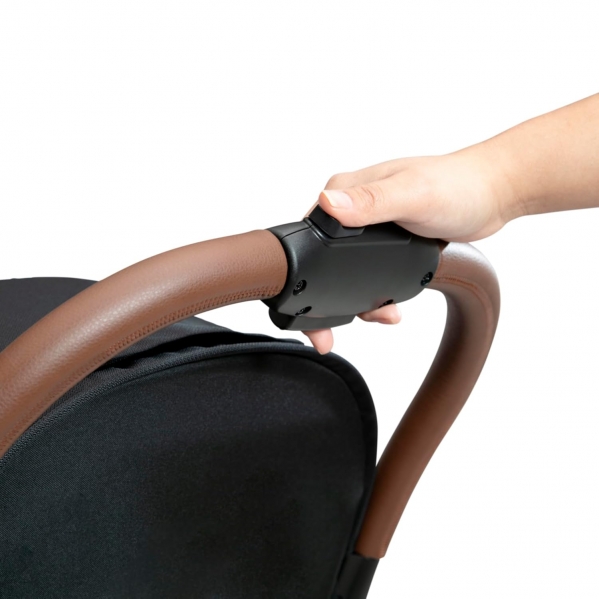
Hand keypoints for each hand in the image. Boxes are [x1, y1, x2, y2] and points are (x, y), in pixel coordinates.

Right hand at [303, 143, 515, 352]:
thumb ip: (371, 201)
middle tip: (331, 331)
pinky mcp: (384, 239)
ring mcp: (367, 224)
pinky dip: (373, 294)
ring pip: (344, 271)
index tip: (307, 304)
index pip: (308, 233)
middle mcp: (351, 206)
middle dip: (326, 297)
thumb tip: (328, 203)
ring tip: (382, 314)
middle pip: (321, 258)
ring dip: (356, 300)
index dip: (303, 271)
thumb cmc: (458, 186)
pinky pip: (366, 272)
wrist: (491, 195)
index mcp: (346, 190)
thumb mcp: (413, 195)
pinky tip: (389, 305)